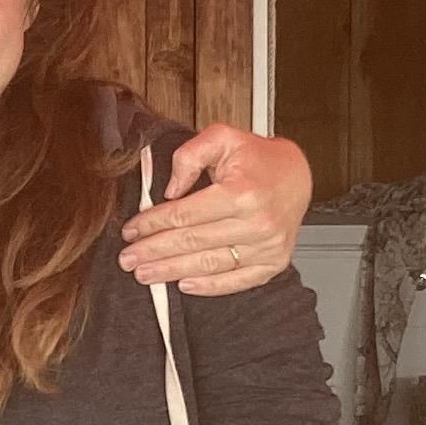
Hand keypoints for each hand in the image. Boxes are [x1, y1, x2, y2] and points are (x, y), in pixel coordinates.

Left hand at [118, 124, 316, 296]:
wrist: (297, 176)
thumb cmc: (258, 159)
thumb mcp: (222, 138)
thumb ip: (189, 156)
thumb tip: (169, 190)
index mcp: (242, 192)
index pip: (185, 214)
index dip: (153, 224)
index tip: (131, 231)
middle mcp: (257, 222)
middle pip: (192, 242)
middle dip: (154, 252)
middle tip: (128, 259)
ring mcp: (267, 246)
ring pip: (209, 264)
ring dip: (172, 271)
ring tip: (145, 274)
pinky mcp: (273, 262)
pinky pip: (236, 281)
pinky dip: (208, 287)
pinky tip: (184, 285)